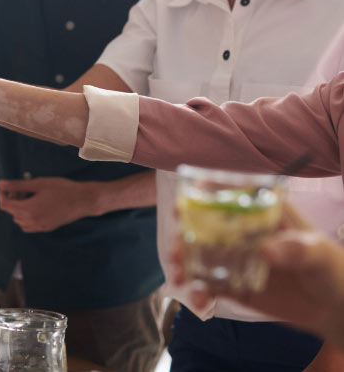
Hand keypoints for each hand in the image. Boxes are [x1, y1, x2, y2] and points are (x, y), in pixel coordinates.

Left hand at [0, 177, 95, 231]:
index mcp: (28, 209)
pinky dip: (27, 217)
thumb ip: (17, 185)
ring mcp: (40, 227)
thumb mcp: (38, 183)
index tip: (7, 186)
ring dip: (19, 209)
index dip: (3, 194)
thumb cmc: (61, 188)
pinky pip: (29, 226)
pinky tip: (36, 205)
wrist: (82, 200)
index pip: (5, 205)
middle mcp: (32, 221)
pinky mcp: (46, 228)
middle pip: (12, 212)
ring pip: (19, 220)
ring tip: (30, 195)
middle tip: (23, 188)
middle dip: (13, 199)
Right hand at [171, 202, 343, 348]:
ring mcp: (236, 258)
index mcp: (261, 211)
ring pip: (199, 254)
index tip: (184, 205)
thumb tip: (266, 250)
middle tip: (177, 248)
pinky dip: (198, 291)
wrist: (337, 311)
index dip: (201, 194)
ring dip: (183, 262)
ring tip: (179, 276)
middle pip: (203, 224)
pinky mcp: (233, 286)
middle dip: (184, 234)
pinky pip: (209, 285)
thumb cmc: (333, 270)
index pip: (227, 194)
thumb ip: (296, 248)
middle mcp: (242, 231)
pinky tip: (198, 300)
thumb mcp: (320, 253)